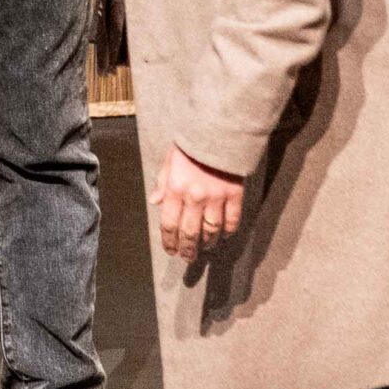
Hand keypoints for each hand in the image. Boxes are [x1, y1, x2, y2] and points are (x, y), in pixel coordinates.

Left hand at [151, 146, 246, 263]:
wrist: (219, 130)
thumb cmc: (192, 144)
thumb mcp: (170, 160)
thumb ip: (162, 182)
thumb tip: (155, 201)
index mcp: (176, 189)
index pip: (169, 223)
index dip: (169, 241)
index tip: (171, 250)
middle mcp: (194, 197)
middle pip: (189, 232)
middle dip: (187, 249)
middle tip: (187, 258)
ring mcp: (216, 198)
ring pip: (210, 230)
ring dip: (207, 243)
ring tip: (205, 249)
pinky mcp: (234, 195)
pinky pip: (231, 220)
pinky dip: (227, 231)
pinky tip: (223, 236)